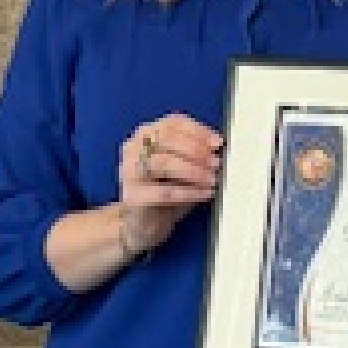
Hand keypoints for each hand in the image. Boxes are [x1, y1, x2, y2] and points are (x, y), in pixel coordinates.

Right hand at [120, 114, 221, 252]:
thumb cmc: (165, 191)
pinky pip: (165, 192)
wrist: (143, 225)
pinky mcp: (133, 197)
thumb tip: (217, 145)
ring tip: (212, 179)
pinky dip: (189, 192)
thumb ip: (196, 153)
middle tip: (216, 162)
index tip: (217, 142)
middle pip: (166, 139)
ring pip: (164, 163)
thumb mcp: (183, 167)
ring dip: (193, 171)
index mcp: (146, 135)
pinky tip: (204, 194)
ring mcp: (130, 172)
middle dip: (196, 150)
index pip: (173, 123)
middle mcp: (134, 148)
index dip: (198, 131)